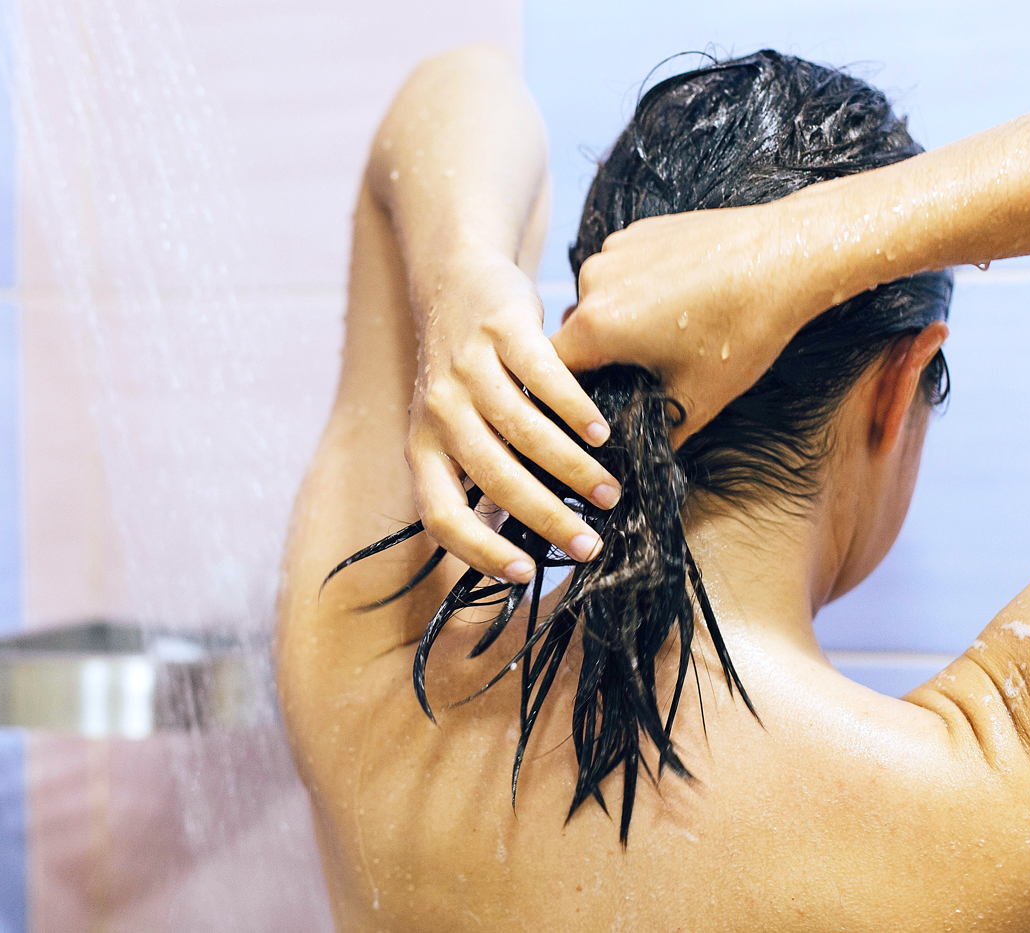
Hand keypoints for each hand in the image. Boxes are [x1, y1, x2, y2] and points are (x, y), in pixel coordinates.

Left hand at [405, 244, 620, 583]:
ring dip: (572, 470)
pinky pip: (542, 377)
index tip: (526, 573)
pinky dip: (574, 408)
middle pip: (493, 479)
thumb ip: (473, 473)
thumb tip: (519, 538)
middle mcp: (437, 410)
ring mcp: (466, 368)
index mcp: (419, 446)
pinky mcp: (499, 328)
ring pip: (523, 432)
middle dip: (547, 519)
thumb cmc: (462, 372)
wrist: (454, 280)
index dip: (479, 551)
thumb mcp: (450, 425)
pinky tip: (601, 432)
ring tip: (610, 492)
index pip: (440, 515)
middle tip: (590, 544)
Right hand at [552, 198, 835, 441]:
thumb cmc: (746, 327)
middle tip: (648, 370)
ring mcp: (615, 250)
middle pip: (576, 334)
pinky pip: (622, 271)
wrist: (788, 253)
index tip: (590, 406)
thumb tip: (637, 457)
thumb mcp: (700, 397)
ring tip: (674, 330)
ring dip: (622, 321)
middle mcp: (594, 281)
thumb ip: (656, 432)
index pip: (552, 370)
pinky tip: (683, 298)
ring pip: (600, 302)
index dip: (566, 394)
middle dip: (603, 357)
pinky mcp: (637, 231)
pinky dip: (640, 289)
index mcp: (599, 325)